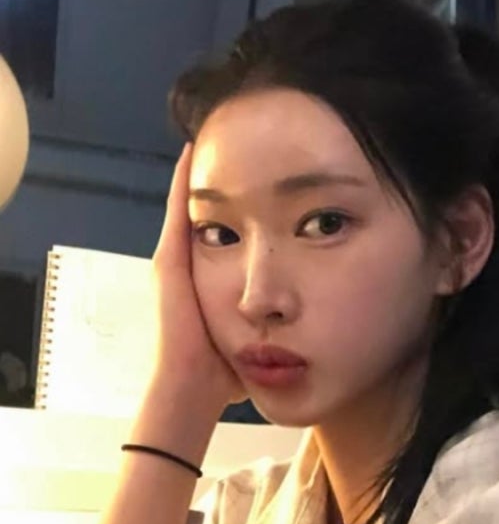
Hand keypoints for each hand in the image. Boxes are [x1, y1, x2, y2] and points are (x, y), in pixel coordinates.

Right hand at [150, 144, 246, 415]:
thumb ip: (273, 322)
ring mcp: (173, 262)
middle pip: (206, 215)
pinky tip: (193, 152)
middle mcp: (186, 267)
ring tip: (212, 136)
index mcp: (208, 283)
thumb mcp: (255, 335)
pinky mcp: (168, 262)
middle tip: (236, 145)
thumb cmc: (225, 371)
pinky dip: (183, 182)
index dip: (237, 207)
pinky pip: (177, 211)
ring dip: (200, 174)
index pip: (224, 234)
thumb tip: (305, 319)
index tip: (257, 179)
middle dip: (221, 183)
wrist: (194, 387)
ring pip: (188, 206)